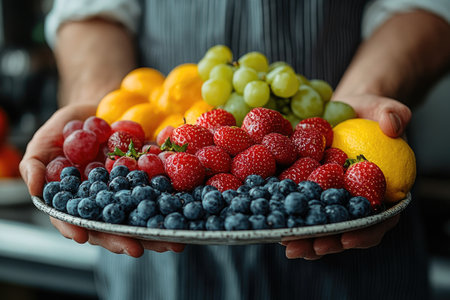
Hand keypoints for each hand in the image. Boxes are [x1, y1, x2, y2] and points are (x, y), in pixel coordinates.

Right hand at [20, 104, 184, 256]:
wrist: (99, 111)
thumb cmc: (67, 129)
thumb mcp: (44, 142)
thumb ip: (34, 164)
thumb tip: (32, 187)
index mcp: (78, 199)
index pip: (74, 219)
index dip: (78, 228)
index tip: (84, 237)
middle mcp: (104, 201)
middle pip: (112, 226)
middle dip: (123, 238)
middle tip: (136, 248)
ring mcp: (128, 192)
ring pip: (141, 215)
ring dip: (155, 229)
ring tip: (170, 239)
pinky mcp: (149, 179)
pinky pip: (160, 191)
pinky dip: (171, 201)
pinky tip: (184, 209)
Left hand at [282, 94, 410, 258]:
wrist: (345, 110)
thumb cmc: (368, 112)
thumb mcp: (383, 108)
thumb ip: (393, 114)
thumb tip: (393, 125)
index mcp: (384, 189)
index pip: (381, 218)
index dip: (366, 231)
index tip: (348, 237)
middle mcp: (358, 200)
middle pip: (348, 228)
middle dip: (330, 242)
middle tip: (312, 248)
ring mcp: (335, 198)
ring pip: (324, 225)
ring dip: (308, 239)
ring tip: (290, 245)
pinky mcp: (314, 190)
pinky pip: (305, 207)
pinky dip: (293, 219)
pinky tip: (277, 227)